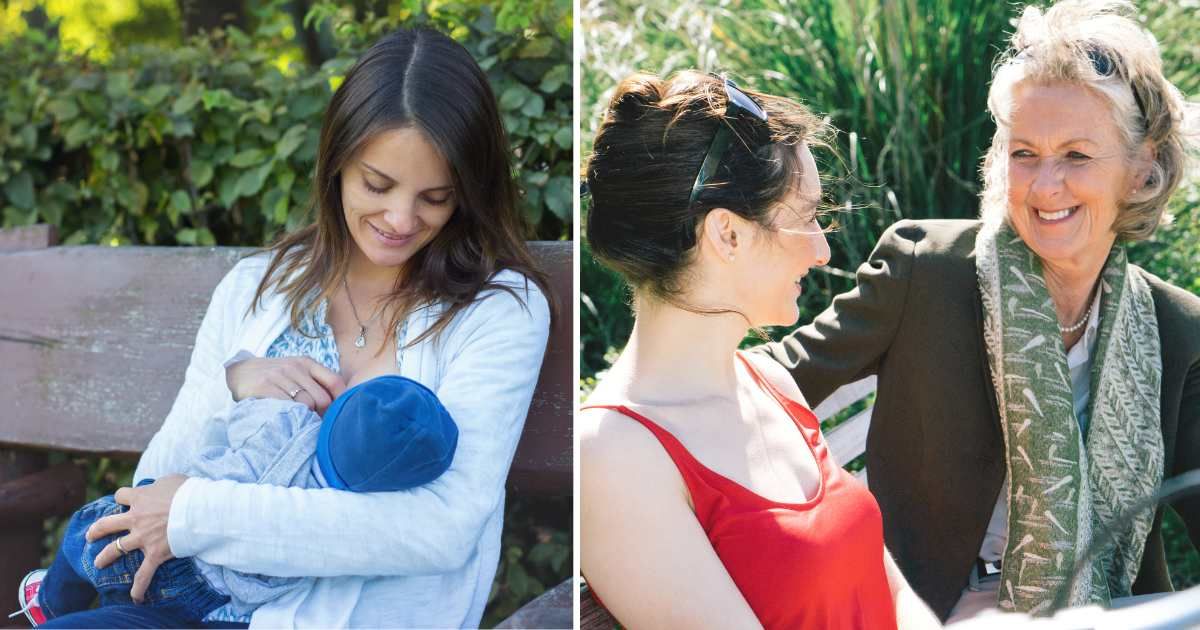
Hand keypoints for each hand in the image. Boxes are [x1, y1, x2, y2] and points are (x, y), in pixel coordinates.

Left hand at [87, 475, 188, 603]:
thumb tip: (158, 488)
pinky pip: (144, 574)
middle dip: (97, 529)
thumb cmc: (188, 491)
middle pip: (107, 523)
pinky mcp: (155, 553)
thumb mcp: (171, 479)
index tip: (127, 500)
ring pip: (115, 548)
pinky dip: (139, 587)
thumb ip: (159, 484)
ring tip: (98, 563)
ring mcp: (142, 537)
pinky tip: (135, 597)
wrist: (199, 509)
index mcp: (139, 498)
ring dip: (105, 557)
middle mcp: (136, 518)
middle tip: (91, 535)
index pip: (121, 495)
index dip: (123, 497)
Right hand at [226, 356, 346, 413]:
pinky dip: (290, 417)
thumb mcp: (297, 373)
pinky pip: (286, 406)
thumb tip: (342, 406)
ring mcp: (279, 376)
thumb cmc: (276, 377)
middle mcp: (295, 367)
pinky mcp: (264, 387)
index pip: (335, 382)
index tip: (338, 415)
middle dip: (322, 415)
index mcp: (307, 363)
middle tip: (315, 425)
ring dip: (305, 418)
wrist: (240, 372)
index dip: (340, 401)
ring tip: (299, 423)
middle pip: (322, 399)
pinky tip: (286, 419)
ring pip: (306, 405)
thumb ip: (317, 383)